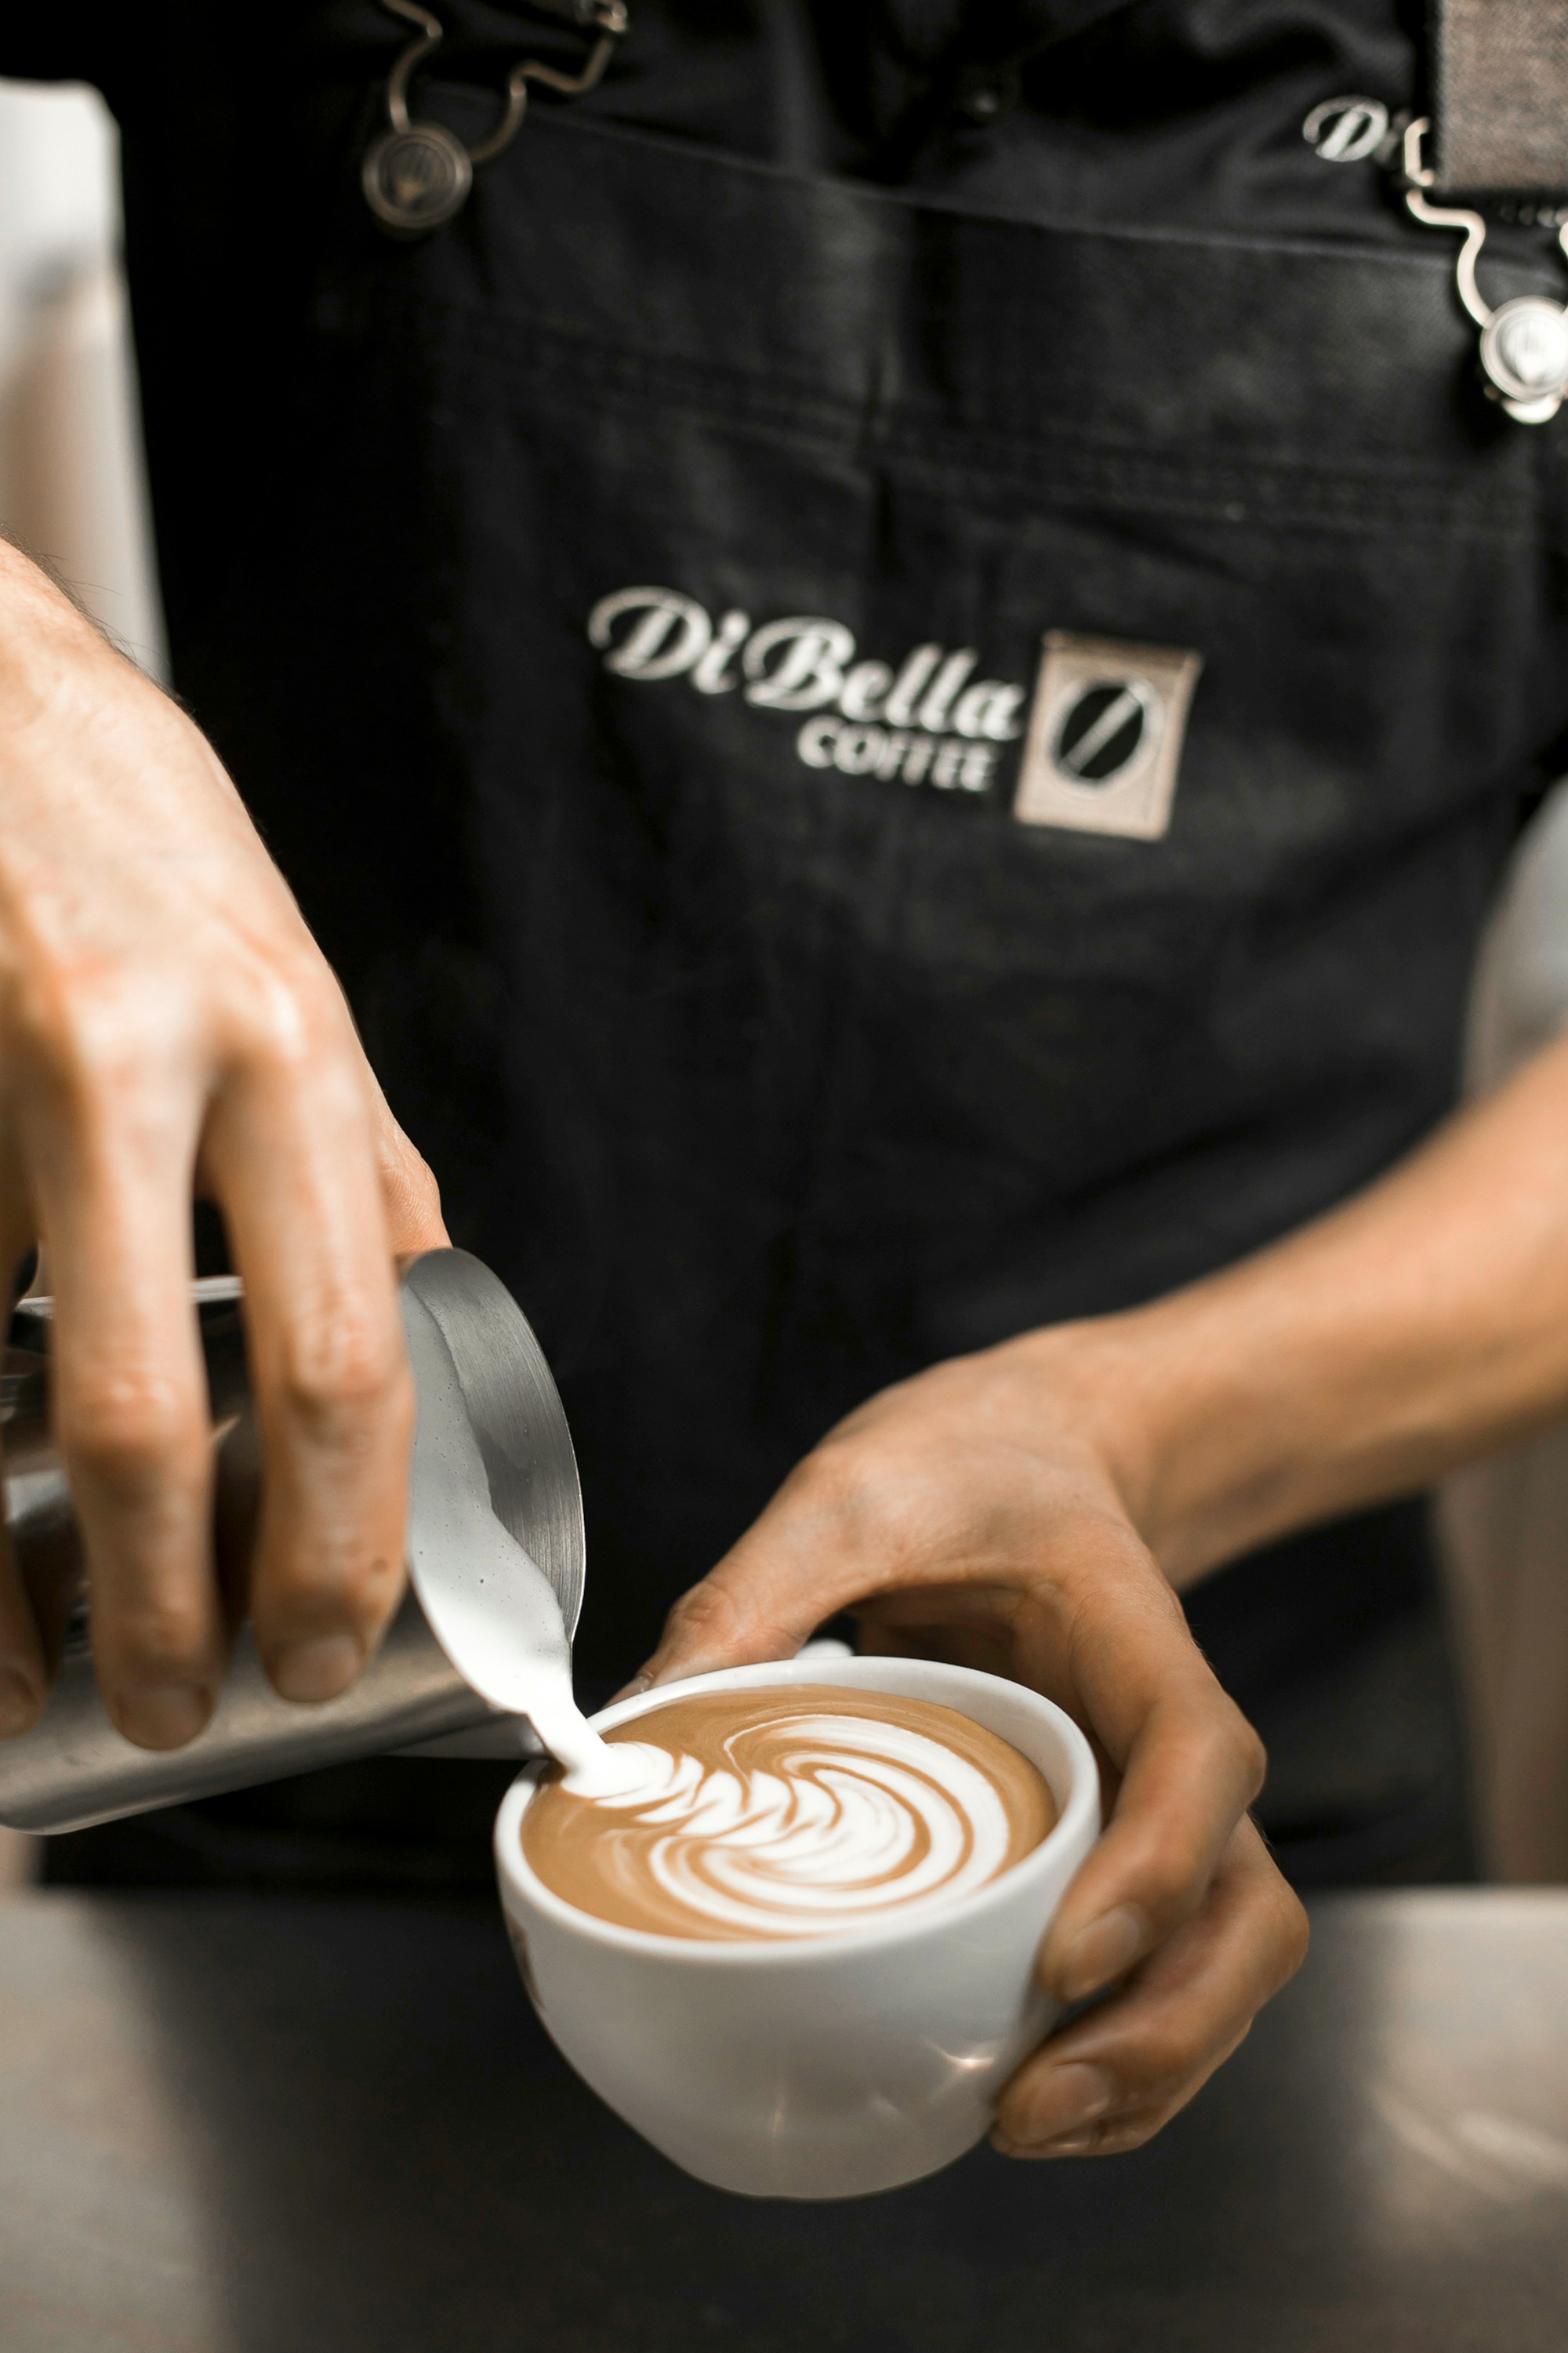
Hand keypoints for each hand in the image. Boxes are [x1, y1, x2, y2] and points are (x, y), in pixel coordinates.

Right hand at [0, 546, 446, 1749]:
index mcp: (290, 1045)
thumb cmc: (136, 831)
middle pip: (164, 1408)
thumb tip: (411, 1300)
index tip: (328, 1636)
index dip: (343, 1529)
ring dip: (12, 1579)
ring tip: (41, 1684)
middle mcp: (146, 1065)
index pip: (348, 1344)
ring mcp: (2, 1083)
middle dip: (183, 1602)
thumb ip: (347, 1146)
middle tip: (203, 1710)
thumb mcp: (288, 973)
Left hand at [634, 1327, 1308, 2158]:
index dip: (1155, 1873)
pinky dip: (1118, 2061)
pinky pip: (1159, 1976)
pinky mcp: (1109, 1852)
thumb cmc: (964, 1467)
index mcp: (1135, 1641)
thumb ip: (755, 1591)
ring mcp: (1152, 1810)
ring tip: (1017, 2127)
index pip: (1199, 1763)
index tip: (1063, 1959)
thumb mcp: (852, 1495)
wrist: (1028, 1450)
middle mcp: (1168, 1745)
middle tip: (1027, 2104)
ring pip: (1222, 1965)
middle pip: (1244, 1910)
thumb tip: (627, 1730)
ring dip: (1148, 2072)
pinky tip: (1019, 2100)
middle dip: (1163, 2031)